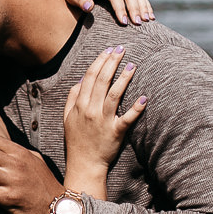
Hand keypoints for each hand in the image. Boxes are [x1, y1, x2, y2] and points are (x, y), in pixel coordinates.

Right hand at [63, 46, 145, 193]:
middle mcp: (91, 110)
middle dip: (112, 62)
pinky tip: (144, 97)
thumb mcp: (67, 117)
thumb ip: (73, 97)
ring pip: (115, 95)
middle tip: (122, 49)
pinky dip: (136, 108)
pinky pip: (127, 118)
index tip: (108, 50)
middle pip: (102, 81)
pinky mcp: (116, 132)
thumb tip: (82, 78)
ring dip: (124, 78)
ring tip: (132, 64)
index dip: (99, 61)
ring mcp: (104, 121)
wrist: (84, 164)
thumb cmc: (77, 140)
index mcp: (80, 105)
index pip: (90, 77)